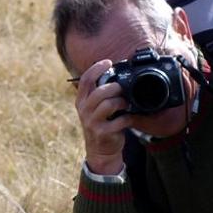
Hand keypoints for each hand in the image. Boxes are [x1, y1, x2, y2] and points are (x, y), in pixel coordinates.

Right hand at [74, 59, 130, 175]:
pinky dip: (128, 117)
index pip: (85, 80)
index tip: (108, 62)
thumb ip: (101, 93)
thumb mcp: (96, 108)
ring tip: (127, 103)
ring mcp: (92, 122)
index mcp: (81, 100)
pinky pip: (119, 120)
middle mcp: (84, 110)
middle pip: (99, 92)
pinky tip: (130, 117)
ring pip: (108, 104)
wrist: (101, 151)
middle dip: (114, 87)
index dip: (96, 68)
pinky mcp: (102, 133)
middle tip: (123, 88)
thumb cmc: (102, 125)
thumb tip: (117, 76)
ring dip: (121, 102)